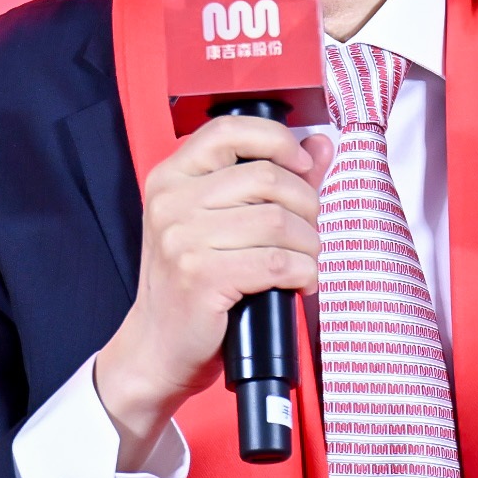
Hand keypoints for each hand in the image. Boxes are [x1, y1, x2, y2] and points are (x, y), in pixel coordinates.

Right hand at [93, 114, 326, 463]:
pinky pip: (277, 262)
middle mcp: (171, 202)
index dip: (278, 141)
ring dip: (309, 245)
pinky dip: (303, 273)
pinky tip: (299, 282)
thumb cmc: (192, 284)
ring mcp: (182, 240)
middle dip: (306, 205)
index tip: (302, 166)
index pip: (230, 129)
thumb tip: (320, 145)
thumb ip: (272, 180)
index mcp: (171, 177)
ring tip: (305, 261)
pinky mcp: (202, 277)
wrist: (157, 347)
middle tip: (309, 231)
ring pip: (278, 222)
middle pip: (267, 177)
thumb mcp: (221, 222)